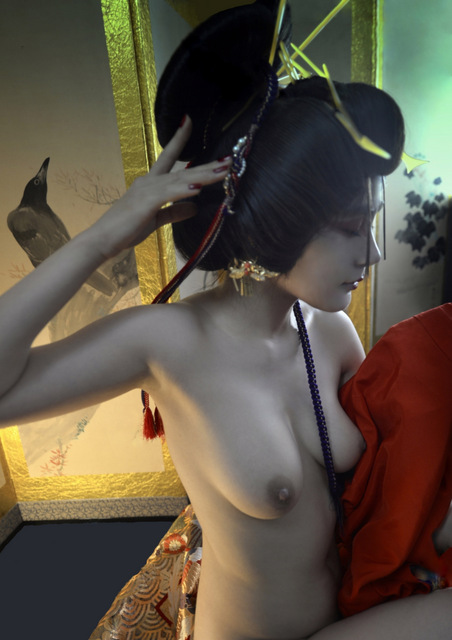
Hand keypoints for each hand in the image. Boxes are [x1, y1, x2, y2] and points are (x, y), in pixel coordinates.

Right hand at [93, 116, 230, 258]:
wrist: (102, 240)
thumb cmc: (124, 231)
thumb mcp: (156, 221)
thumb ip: (174, 212)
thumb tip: (194, 208)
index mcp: (150, 184)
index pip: (167, 158)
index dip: (178, 140)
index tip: (188, 122)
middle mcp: (149, 182)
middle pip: (183, 170)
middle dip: (207, 165)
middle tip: (229, 159)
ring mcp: (146, 190)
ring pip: (180, 180)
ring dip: (203, 175)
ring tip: (223, 170)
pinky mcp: (146, 203)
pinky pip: (169, 194)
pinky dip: (184, 190)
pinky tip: (198, 188)